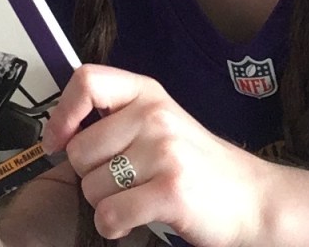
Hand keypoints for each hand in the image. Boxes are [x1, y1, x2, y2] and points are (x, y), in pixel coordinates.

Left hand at [41, 65, 268, 246]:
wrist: (253, 197)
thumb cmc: (197, 162)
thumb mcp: (159, 121)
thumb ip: (116, 117)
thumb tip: (58, 131)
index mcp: (147, 93)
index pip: (87, 81)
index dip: (62, 113)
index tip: (56, 140)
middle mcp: (154, 115)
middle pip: (79, 149)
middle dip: (88, 175)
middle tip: (118, 181)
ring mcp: (164, 152)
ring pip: (91, 186)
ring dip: (104, 203)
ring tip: (136, 198)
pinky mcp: (170, 192)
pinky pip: (110, 215)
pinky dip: (114, 226)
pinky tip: (134, 219)